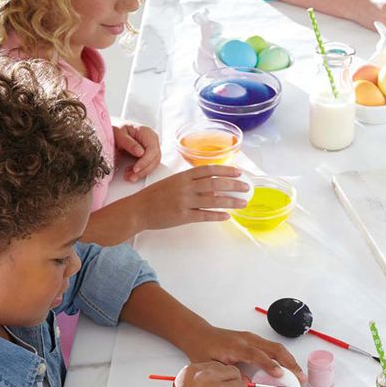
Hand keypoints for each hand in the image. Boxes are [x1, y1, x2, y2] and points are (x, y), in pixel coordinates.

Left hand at [113, 123, 161, 180]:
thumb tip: (140, 153)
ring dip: (141, 173)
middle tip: (131, 177)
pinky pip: (148, 166)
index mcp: (147, 133)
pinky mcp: (148, 155)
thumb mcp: (119, 133)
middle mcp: (152, 141)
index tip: (135, 169)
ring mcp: (151, 148)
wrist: (114, 130)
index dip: (145, 161)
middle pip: (155, 159)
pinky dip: (140, 172)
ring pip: (152, 165)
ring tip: (129, 176)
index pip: (152, 150)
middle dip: (143, 170)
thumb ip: (129, 143)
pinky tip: (130, 173)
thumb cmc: (117, 129)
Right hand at [136, 165, 250, 228]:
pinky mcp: (182, 216)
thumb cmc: (155, 195)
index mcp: (183, 176)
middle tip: (247, 188)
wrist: (138, 209)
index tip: (239, 172)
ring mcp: (184, 201)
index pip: (209, 170)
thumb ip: (190, 181)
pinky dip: (217, 215)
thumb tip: (211, 183)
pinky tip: (227, 216)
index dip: (226, 170)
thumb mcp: (173, 182)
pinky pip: (204, 215)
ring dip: (231, 201)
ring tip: (243, 203)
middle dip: (234, 185)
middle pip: (215, 184)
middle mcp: (185, 187)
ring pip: (213, 200)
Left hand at [183, 324, 305, 382]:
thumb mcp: (210, 366)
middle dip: (289, 362)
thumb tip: (246, 384)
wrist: (199, 334)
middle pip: (273, 348)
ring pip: (276, 347)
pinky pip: (272, 347)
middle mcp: (246, 339)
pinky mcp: (253, 339)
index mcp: (235, 346)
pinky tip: (288, 366)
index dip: (269, 364)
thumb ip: (228, 374)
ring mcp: (251, 338)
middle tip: (299, 377)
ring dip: (289, 360)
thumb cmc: (202, 350)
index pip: (256, 355)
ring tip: (299, 374)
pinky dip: (283, 356)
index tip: (280, 374)